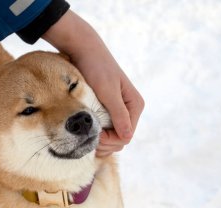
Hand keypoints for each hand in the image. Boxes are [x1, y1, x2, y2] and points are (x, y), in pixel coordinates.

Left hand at [43, 10, 143, 155]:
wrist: (85, 51)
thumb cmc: (96, 68)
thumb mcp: (108, 92)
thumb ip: (119, 114)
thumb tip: (127, 137)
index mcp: (135, 106)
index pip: (126, 136)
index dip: (110, 140)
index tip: (92, 135)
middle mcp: (130, 110)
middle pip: (121, 139)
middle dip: (105, 143)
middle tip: (86, 140)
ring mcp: (119, 110)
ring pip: (113, 136)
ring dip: (100, 141)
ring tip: (85, 137)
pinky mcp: (107, 109)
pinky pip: (106, 129)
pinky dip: (97, 134)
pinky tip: (87, 134)